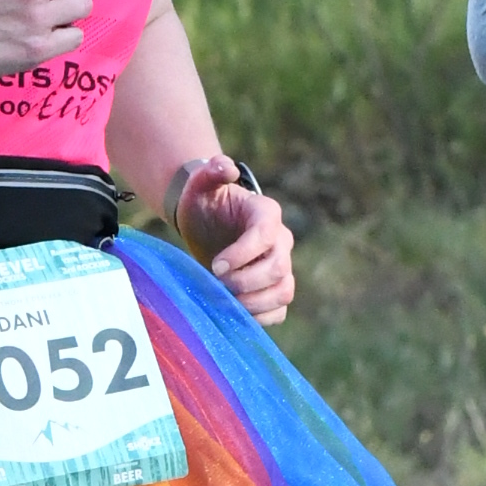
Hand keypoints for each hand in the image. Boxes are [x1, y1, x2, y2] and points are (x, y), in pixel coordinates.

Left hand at [173, 163, 293, 325]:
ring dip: (254, 303)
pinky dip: (260, 318)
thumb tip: (224, 167)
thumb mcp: (201, 184)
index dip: (243, 254)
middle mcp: (281, 241)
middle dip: (246, 282)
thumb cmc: (204, 203)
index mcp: (266, 214)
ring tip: (224, 303)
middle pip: (278, 269)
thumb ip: (212, 171)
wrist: (206, 224)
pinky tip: (235, 314)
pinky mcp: (274, 288)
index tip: (215, 265)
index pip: (266, 236)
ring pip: (283, 292)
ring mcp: (281, 266)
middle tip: (217, 285)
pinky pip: (279, 310)